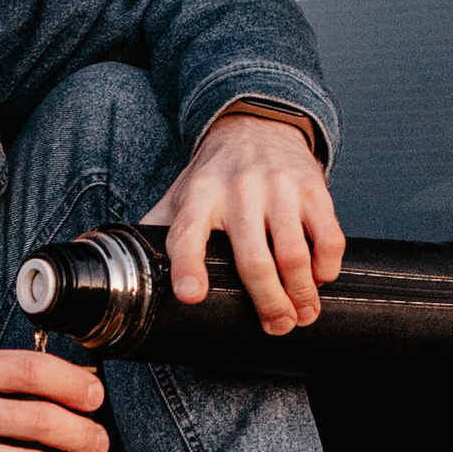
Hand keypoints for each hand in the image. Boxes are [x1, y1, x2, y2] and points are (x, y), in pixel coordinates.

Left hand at [144, 111, 345, 333]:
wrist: (257, 125)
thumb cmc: (214, 175)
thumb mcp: (179, 195)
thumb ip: (156, 232)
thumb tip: (124, 275)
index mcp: (198, 196)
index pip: (187, 233)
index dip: (187, 266)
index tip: (191, 296)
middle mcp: (238, 190)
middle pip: (252, 259)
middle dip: (268, 302)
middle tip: (277, 327)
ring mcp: (278, 188)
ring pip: (293, 253)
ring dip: (302, 293)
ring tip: (303, 314)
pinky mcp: (312, 188)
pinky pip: (328, 235)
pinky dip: (327, 265)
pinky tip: (321, 278)